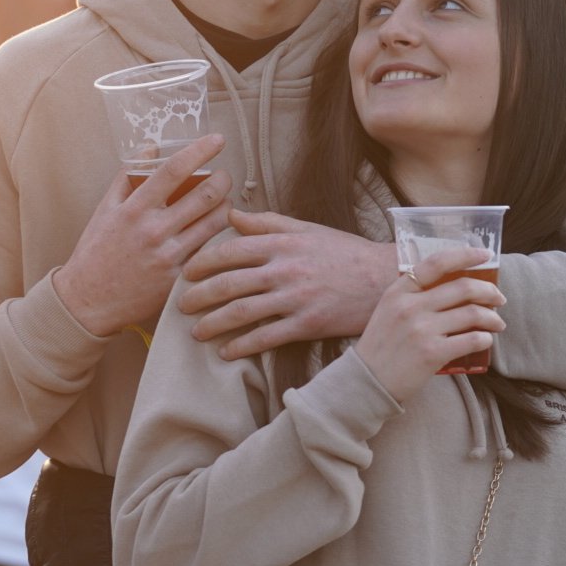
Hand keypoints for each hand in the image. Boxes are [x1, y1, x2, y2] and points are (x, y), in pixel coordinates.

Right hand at [53, 135, 232, 336]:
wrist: (88, 302)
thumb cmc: (96, 252)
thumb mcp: (105, 210)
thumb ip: (127, 177)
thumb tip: (150, 147)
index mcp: (134, 209)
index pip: (174, 171)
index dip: (200, 150)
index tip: (217, 140)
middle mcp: (154, 230)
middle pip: (205, 195)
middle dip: (223, 180)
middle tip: (224, 176)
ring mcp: (169, 256)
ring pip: (215, 223)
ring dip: (227, 207)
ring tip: (224, 203)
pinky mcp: (178, 279)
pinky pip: (210, 252)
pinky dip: (219, 237)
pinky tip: (218, 232)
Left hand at [179, 208, 395, 359]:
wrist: (385, 278)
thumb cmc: (345, 252)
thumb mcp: (307, 229)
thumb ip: (267, 222)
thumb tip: (232, 213)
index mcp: (282, 243)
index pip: (230, 250)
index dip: (202, 262)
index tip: (186, 272)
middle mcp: (285, 269)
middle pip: (229, 283)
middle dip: (199, 296)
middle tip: (180, 305)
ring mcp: (295, 298)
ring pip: (241, 312)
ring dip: (213, 323)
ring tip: (196, 331)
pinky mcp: (307, 324)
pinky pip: (266, 337)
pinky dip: (242, 346)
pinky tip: (226, 352)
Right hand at [354, 246, 505, 403]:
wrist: (367, 382)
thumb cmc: (381, 346)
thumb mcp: (388, 310)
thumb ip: (413, 296)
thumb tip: (454, 286)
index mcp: (398, 291)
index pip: (437, 263)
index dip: (465, 255)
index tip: (485, 255)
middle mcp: (410, 306)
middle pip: (463, 287)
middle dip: (489, 291)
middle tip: (499, 299)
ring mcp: (421, 330)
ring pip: (472, 313)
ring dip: (493, 318)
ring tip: (497, 323)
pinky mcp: (432, 353)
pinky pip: (471, 339)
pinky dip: (485, 338)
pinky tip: (486, 340)